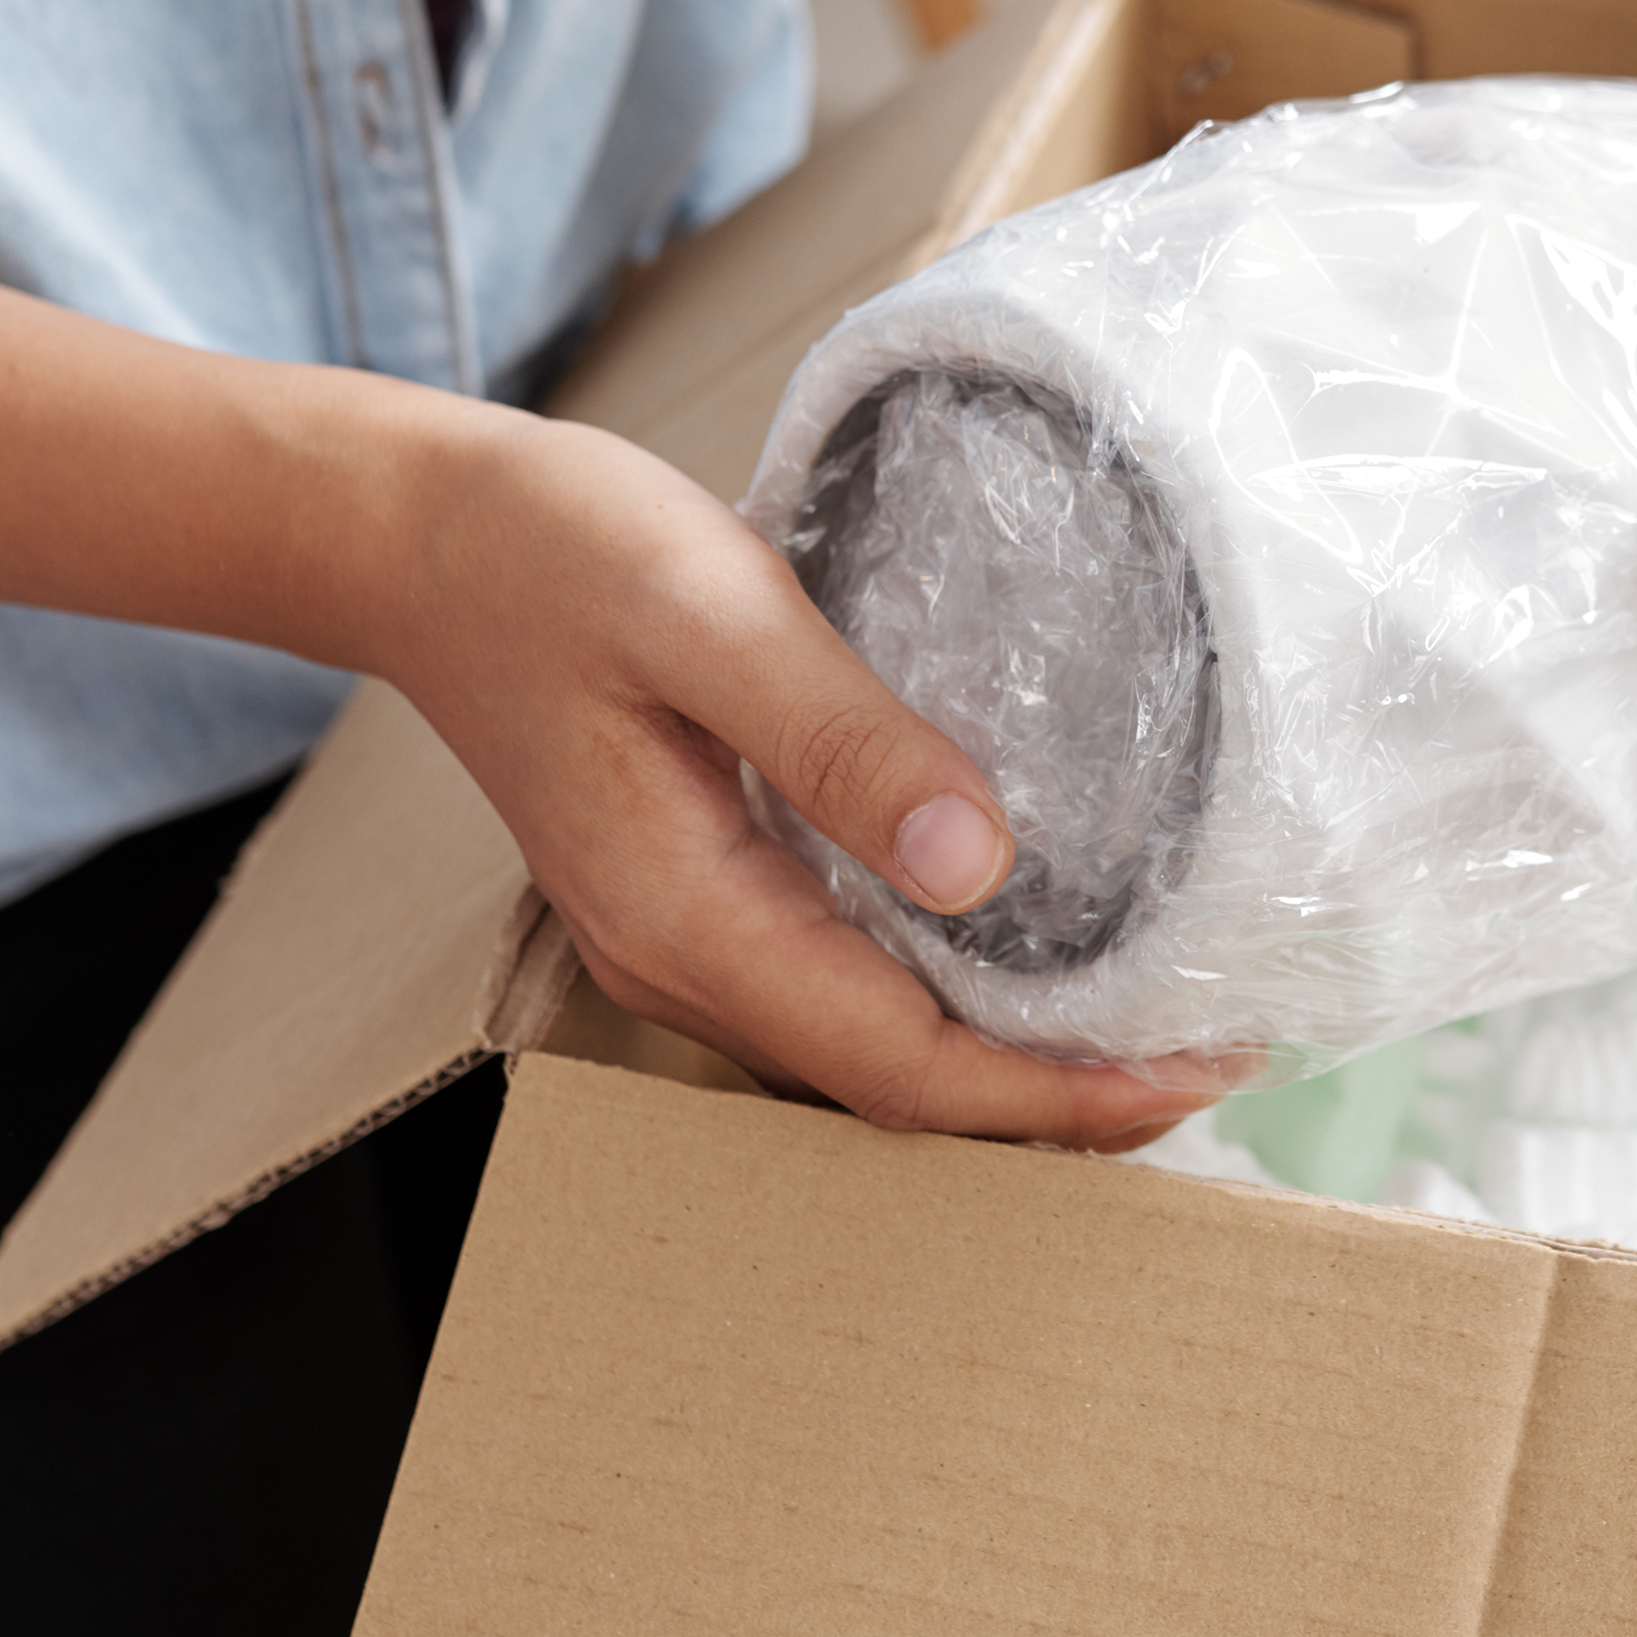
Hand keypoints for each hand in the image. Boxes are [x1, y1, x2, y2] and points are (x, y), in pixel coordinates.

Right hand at [349, 402, 1223, 1145]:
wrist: (417, 536)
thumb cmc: (551, 552)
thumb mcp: (709, 612)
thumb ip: (844, 740)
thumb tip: (981, 865)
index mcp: (685, 914)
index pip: (902, 1066)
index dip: (1057, 1092)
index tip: (1196, 1071)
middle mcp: (681, 959)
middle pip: (897, 1090)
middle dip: (1060, 1100)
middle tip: (1219, 1059)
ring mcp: (682, 937)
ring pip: (871, 1052)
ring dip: (1011, 1060)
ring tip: (1156, 1024)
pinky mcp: (695, 895)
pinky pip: (842, 988)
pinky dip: (949, 999)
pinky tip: (1029, 955)